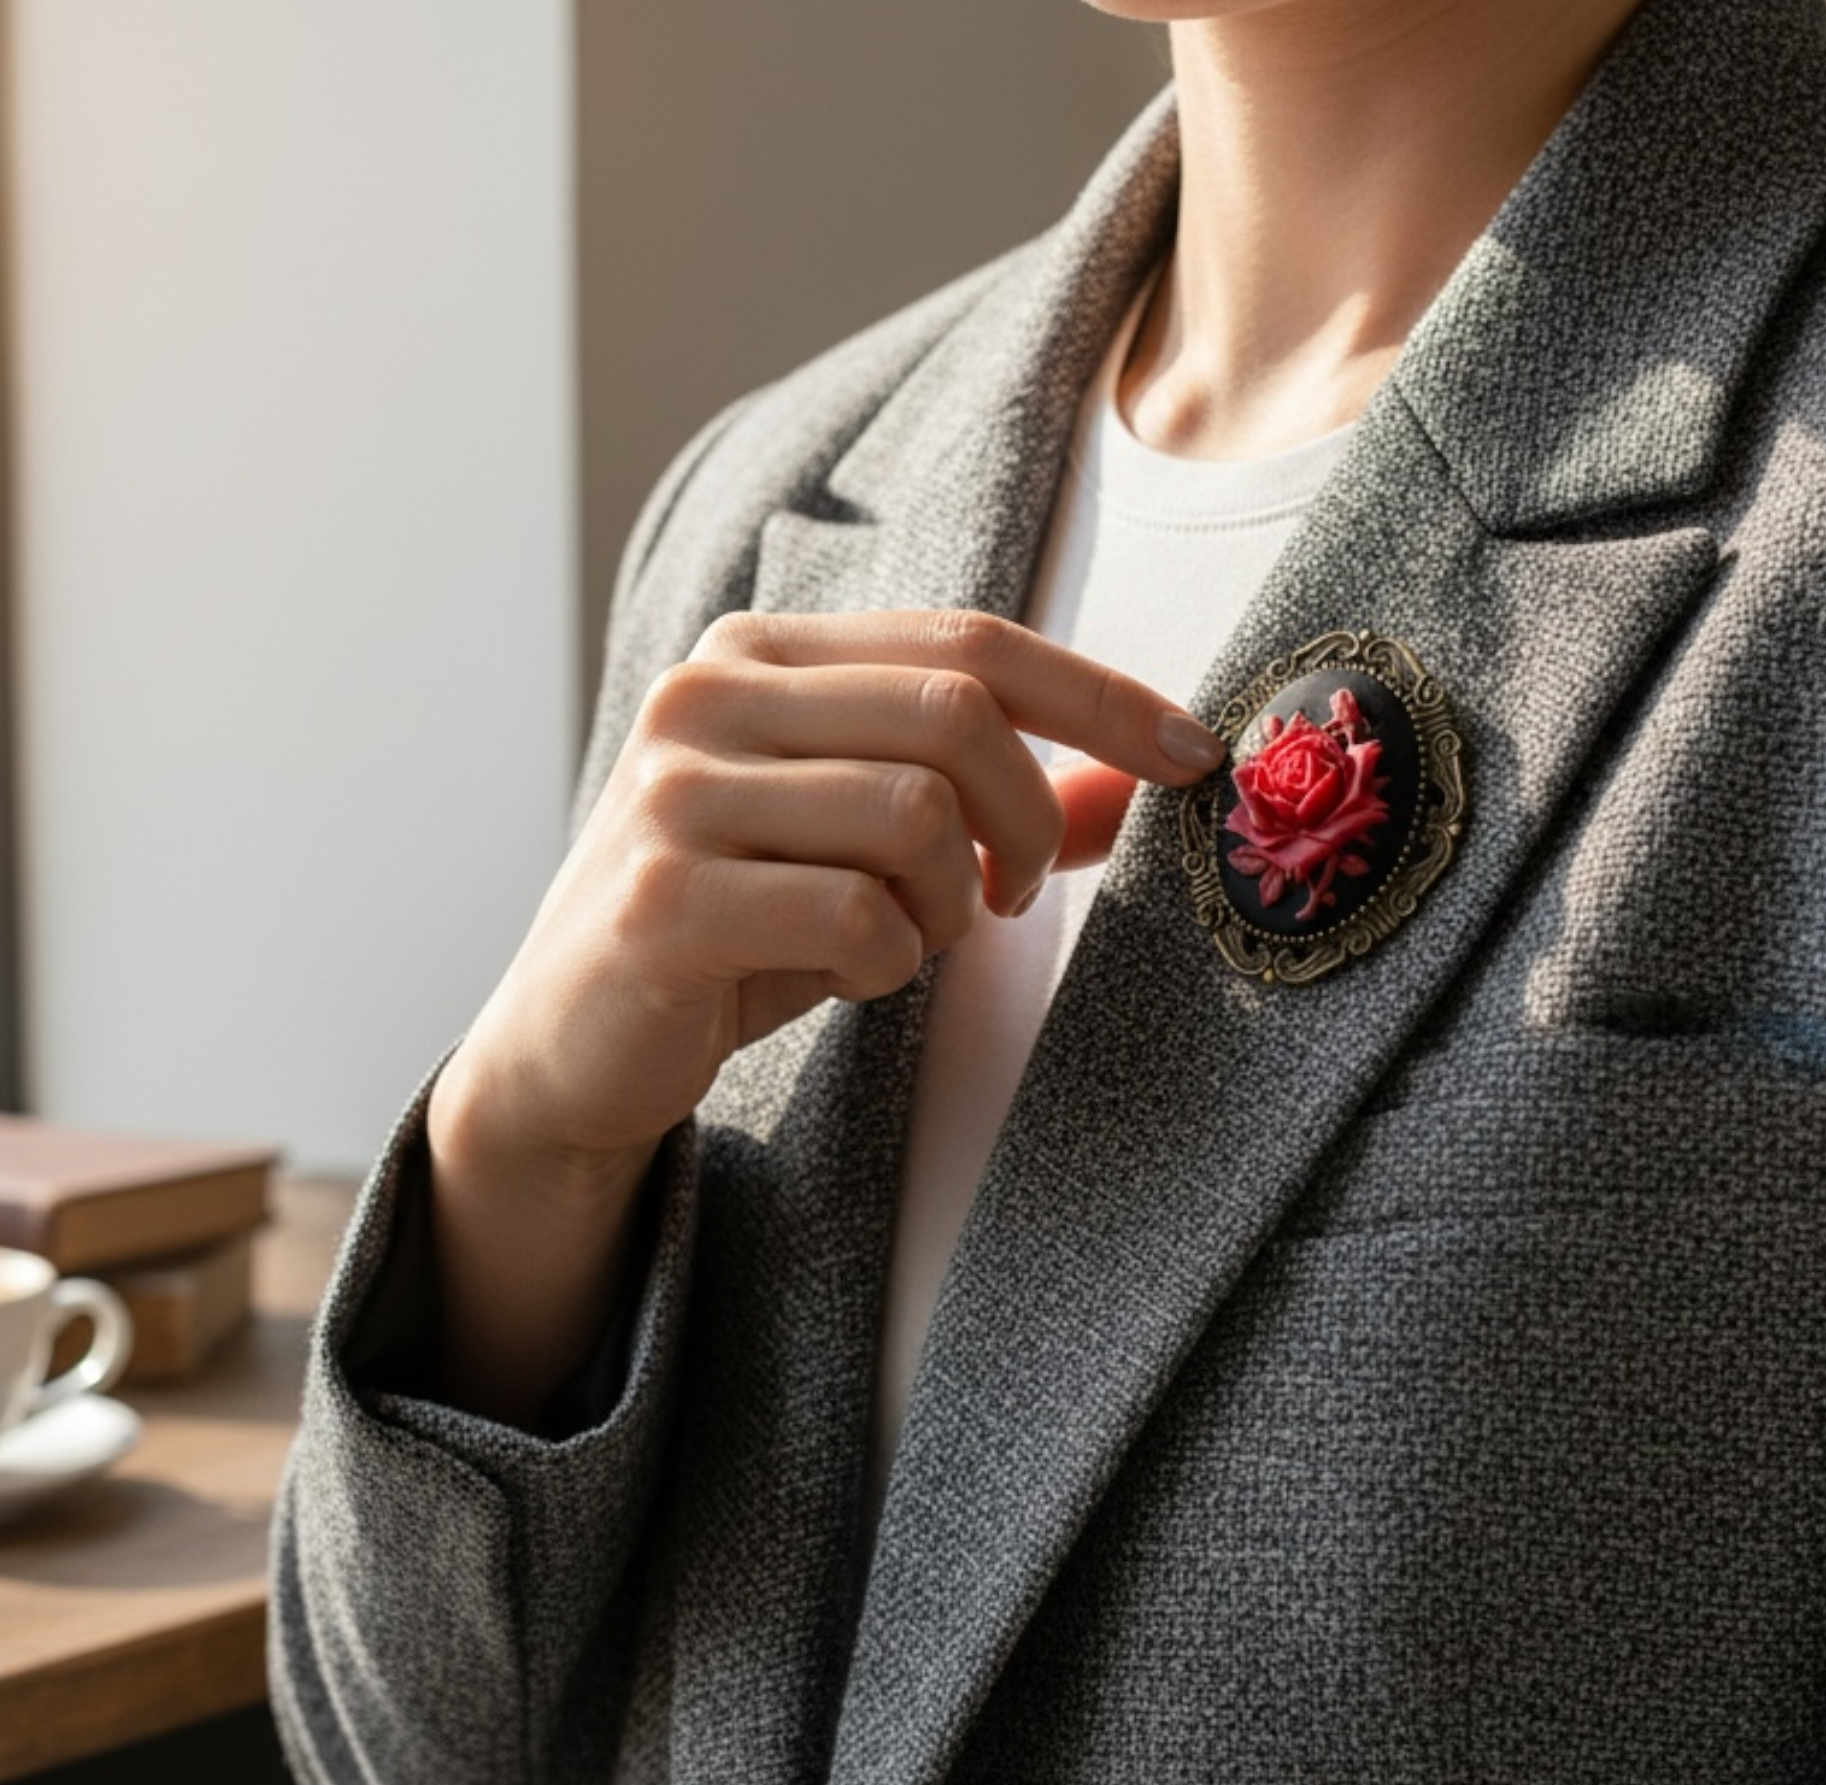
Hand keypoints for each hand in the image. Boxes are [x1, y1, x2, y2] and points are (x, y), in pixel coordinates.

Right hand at [440, 608, 1221, 1168]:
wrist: (575, 1040)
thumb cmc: (737, 929)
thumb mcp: (866, 850)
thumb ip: (989, 807)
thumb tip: (1132, 785)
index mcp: (759, 653)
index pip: (969, 642)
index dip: (1099, 697)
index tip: (1191, 753)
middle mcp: (708, 694)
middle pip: (956, 714)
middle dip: (1028, 818)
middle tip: (1015, 893)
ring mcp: (677, 792)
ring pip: (913, 813)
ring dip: (950, 901)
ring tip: (910, 937)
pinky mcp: (665, 897)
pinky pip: (857, 915)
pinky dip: (887, 961)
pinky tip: (850, 974)